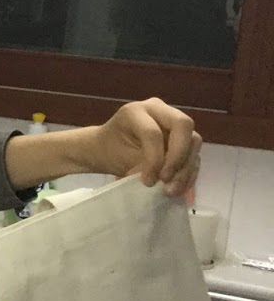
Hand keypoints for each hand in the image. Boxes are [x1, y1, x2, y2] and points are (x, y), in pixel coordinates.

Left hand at [75, 98, 201, 196]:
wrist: (108, 148)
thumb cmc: (110, 150)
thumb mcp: (120, 156)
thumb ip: (143, 163)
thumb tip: (166, 177)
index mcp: (137, 111)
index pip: (153, 133)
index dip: (154, 159)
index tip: (148, 182)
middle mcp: (160, 110)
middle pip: (183, 126)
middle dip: (178, 156)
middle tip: (166, 180)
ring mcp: (174, 122)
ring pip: (193, 141)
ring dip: (186, 168)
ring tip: (172, 190)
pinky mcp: (184, 137)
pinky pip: (194, 153)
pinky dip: (189, 172)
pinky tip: (179, 188)